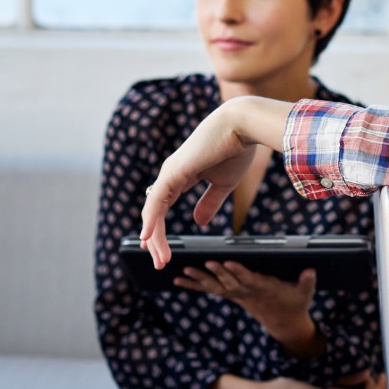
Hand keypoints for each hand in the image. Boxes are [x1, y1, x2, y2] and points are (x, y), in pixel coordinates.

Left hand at [140, 97, 294, 268]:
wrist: (242, 126)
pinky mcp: (172, 173)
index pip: (162, 206)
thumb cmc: (236, 150)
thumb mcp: (223, 184)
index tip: (157, 250)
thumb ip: (209, 203)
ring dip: (154, 237)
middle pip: (154, 213)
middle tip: (161, 262)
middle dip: (156, 239)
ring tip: (160, 259)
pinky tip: (146, 237)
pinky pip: (155, 202)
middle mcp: (170, 175)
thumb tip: (198, 222)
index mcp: (181, 176)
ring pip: (153, 212)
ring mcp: (169, 173)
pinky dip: (150, 221)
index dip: (157, 228)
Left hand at [177, 264, 321, 355]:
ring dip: (199, 280)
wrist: (285, 323)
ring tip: (183, 272)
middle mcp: (248, 293)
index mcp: (265, 289)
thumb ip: (307, 281)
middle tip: (201, 263)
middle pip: (229, 283)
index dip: (238, 272)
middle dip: (216, 273)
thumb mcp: (306, 293)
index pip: (250, 279)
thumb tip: (311, 271)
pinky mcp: (232, 296)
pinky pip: (211, 290)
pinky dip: (194, 285)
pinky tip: (179, 280)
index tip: (227, 262)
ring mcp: (238, 296)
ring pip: (216, 287)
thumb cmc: (296, 302)